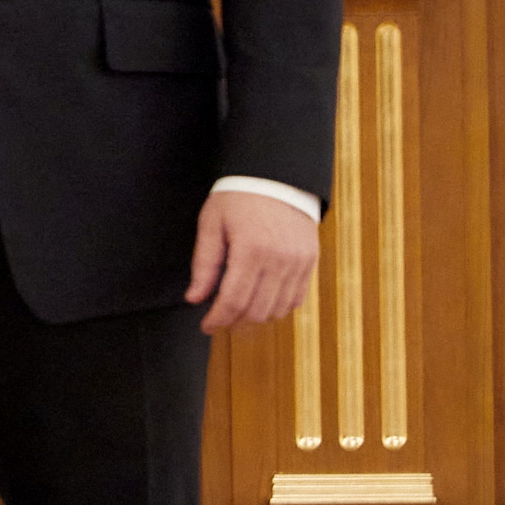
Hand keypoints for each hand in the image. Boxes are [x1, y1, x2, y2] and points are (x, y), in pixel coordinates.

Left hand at [186, 188, 318, 331]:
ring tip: (238, 314)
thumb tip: (195, 298)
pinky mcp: (310, 262)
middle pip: (257, 311)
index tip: (206, 327)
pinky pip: (296, 299)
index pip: (234, 300)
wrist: (276, 177)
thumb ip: (204, 263)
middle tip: (220, 321)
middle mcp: (279, 260)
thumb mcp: (212, 223)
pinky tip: (261, 304)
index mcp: (251, 250)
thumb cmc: (237, 197)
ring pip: (278, 310)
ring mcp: (298, 263)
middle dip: (235, 322)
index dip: (218, 319)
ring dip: (256, 318)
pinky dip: (278, 308)